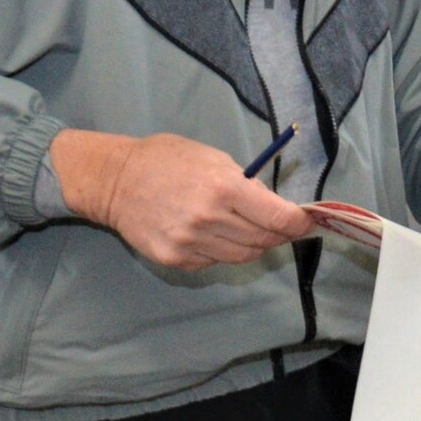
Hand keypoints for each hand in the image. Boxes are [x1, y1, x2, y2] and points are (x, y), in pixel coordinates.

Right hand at [51, 128, 311, 269]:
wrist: (114, 181)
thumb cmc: (168, 160)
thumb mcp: (214, 159)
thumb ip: (246, 184)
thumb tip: (275, 207)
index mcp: (224, 189)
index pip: (277, 218)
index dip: (298, 224)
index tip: (305, 223)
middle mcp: (209, 219)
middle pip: (263, 240)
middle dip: (278, 235)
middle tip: (281, 227)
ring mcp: (190, 243)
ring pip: (242, 256)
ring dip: (254, 245)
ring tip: (248, 229)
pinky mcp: (175, 259)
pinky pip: (214, 261)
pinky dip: (223, 250)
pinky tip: (213, 233)